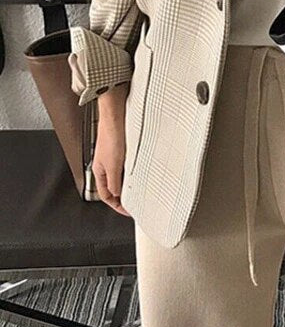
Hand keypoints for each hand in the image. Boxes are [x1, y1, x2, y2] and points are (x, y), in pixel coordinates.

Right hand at [94, 87, 130, 216]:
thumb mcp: (113, 164)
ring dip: (130, 182)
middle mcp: (106, 164)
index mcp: (99, 171)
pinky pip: (128, 164)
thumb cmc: (111, 134)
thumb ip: (115, 181)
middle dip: (124, 195)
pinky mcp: (123, 147)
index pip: (106, 195)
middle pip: (114, 186)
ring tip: (142, 189)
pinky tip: (143, 170)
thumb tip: (118, 195)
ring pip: (122, 175)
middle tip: (137, 202)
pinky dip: (134, 171)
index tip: (128, 212)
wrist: (116, 114)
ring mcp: (115, 156)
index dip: (117, 205)